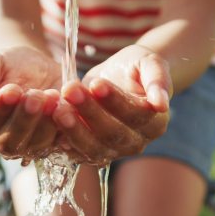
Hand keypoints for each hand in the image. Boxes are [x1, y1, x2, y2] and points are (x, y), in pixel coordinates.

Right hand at [0, 46, 61, 159]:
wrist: (37, 67)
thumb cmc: (9, 64)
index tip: (12, 90)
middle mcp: (3, 138)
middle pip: (10, 141)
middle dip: (25, 119)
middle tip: (36, 95)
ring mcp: (29, 144)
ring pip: (37, 145)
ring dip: (47, 123)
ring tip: (54, 95)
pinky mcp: (53, 142)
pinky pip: (60, 143)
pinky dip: (66, 128)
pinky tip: (69, 109)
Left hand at [52, 45, 172, 163]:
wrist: (117, 76)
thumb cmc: (135, 67)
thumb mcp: (149, 62)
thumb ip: (158, 79)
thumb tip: (161, 104)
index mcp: (155, 123)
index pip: (136, 115)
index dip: (115, 101)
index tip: (97, 83)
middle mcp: (136, 142)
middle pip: (113, 133)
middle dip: (90, 112)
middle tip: (70, 91)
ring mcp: (114, 151)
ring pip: (94, 147)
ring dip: (74, 129)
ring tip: (57, 108)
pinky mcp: (92, 152)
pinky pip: (77, 152)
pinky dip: (64, 139)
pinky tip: (53, 122)